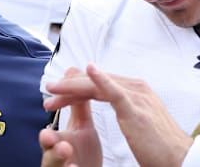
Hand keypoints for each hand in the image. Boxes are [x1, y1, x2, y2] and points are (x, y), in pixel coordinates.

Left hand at [44, 64, 192, 166]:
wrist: (180, 160)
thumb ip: (123, 104)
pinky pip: (115, 91)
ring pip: (96, 86)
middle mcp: (135, 88)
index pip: (98, 83)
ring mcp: (137, 97)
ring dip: (71, 87)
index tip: (57, 93)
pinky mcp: (136, 109)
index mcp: (134, 89)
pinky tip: (89, 70)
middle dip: (68, 87)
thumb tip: (108, 95)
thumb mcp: (138, 118)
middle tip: (49, 92)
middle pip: (94, 82)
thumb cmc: (158, 144)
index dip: (75, 87)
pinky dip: (101, 79)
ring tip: (52, 91)